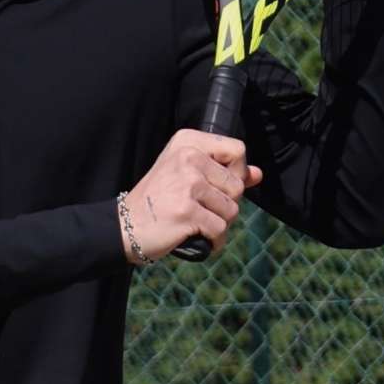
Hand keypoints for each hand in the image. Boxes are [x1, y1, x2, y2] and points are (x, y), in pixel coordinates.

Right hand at [122, 128, 261, 259]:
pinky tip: (196, 237)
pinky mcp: (187, 211)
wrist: (124, 226)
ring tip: (194, 222)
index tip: (217, 185)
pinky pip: (220, 229)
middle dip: (225, 204)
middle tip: (199, 208)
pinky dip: (213, 240)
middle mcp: (187, 157)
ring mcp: (187, 184)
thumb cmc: (158, 201)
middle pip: (237, 185)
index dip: (236, 172)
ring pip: (231, 210)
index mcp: (187, 142)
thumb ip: (224, 172)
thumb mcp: (186, 175)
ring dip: (218, 223)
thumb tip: (258, 174)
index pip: (238, 150)